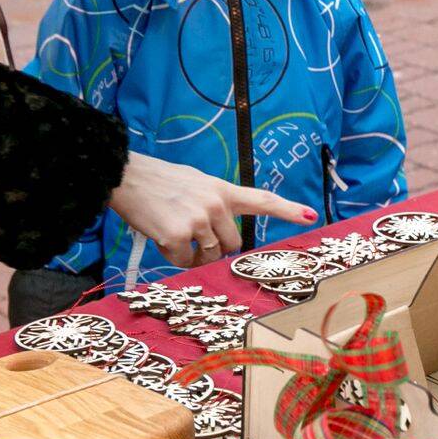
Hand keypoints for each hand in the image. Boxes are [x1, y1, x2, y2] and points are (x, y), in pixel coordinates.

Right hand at [107, 151, 316, 267]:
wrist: (126, 177)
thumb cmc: (158, 181)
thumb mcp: (194, 183)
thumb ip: (213, 204)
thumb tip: (219, 238)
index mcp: (221, 189)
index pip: (260, 199)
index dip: (287, 209)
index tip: (311, 216)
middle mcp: (215, 204)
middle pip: (231, 245)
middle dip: (214, 247)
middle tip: (190, 233)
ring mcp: (198, 220)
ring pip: (208, 256)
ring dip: (192, 254)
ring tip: (170, 230)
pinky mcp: (178, 235)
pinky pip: (183, 261)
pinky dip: (172, 256)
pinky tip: (159, 236)